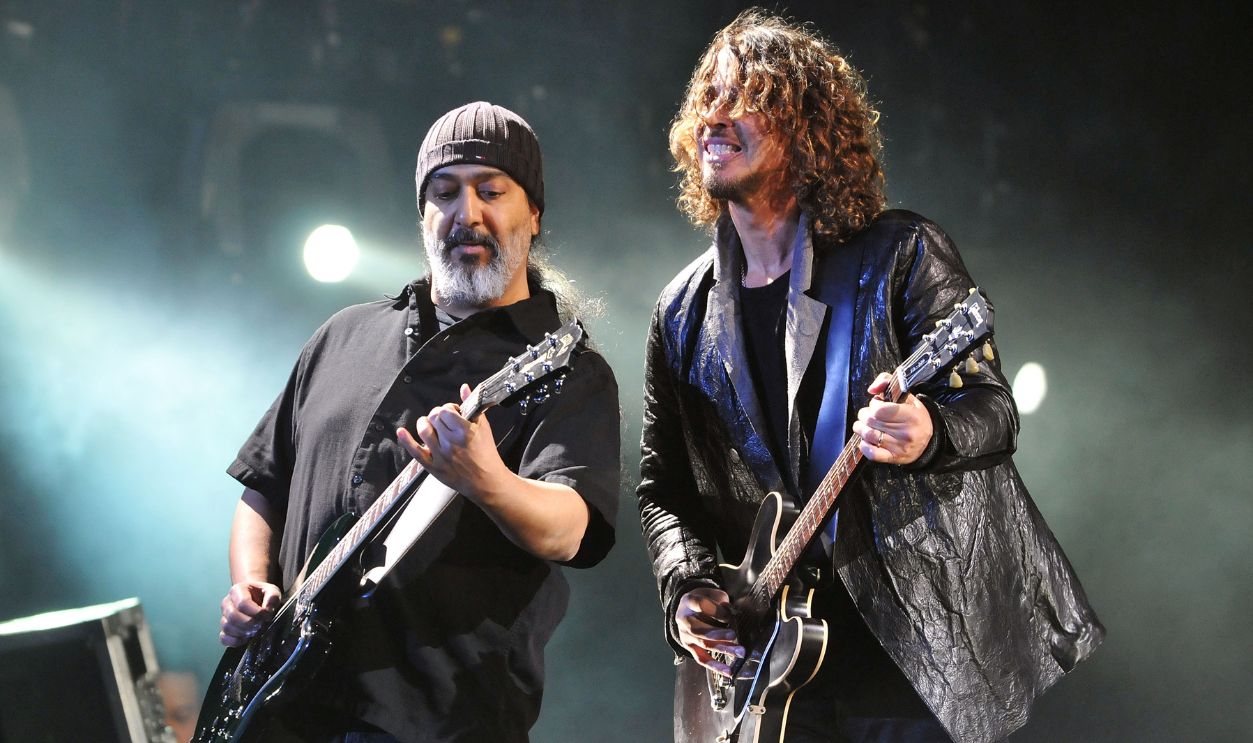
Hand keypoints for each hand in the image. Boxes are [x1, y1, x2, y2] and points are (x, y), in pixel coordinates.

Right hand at [219, 580, 280, 646]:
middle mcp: (227, 603)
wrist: (256, 599)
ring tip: (255, 630)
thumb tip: (267, 609)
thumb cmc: (262, 595)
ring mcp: (224, 617)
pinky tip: (247, 638)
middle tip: (261, 625)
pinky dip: (236, 641)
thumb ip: (272, 597)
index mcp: (237, 590)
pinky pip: (224, 639)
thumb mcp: (272, 591)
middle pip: (233, 616)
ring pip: (227, 628)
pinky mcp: (224, 630)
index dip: (256, 612)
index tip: (267, 616)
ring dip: (244, 632)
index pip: (242, 604)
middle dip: (250, 623)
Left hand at [397, 384, 510, 500]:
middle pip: (434, 417)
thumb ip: (472, 406)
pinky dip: (406, 440)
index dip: (448, 409)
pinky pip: (415, 451)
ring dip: (424, 423)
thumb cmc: (486, 454)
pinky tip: (401, 431)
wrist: (486, 482)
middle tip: (444, 422)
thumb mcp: (484, 428)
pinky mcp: (433, 466)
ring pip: (424, 430)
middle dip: (438, 415)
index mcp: (465, 431)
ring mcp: (440, 454)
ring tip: (430, 425)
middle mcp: (451, 442)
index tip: (453, 414)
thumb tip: (464, 387)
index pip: (446, 410)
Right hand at [676, 587, 743, 676]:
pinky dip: (715, 666)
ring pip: (704, 645)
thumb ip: (722, 602)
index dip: (716, 611)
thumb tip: (732, 615)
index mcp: (688, 601)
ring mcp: (686, 635)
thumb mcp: (713, 594)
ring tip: (739, 652)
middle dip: (718, 634)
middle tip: (734, 636)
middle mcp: (684, 619)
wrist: (687, 608)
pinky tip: (728, 671)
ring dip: (723, 649)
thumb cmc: (704, 600)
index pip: (700, 605)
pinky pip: (702, 659)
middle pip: (700, 630)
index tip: (729, 616)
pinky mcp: (690, 647)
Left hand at [852, 372, 932, 464]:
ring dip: (860, 428)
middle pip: (870, 421)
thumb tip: (872, 389)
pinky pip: (872, 454)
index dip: (873, 405)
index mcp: (911, 416)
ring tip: (864, 425)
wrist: (928, 442)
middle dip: (865, 415)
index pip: (879, 410)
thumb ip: (887, 382)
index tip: (877, 405)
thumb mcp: (907, 396)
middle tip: (868, 414)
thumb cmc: (914, 416)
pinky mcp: (894, 458)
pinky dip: (864, 446)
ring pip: (868, 435)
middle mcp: (906, 433)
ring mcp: (899, 447)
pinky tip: (866, 440)